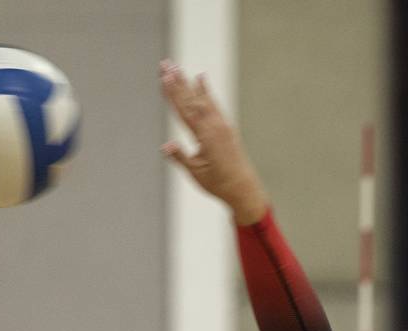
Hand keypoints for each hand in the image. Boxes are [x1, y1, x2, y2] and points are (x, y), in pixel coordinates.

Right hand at [159, 59, 268, 224]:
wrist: (243, 189)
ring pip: (202, 99)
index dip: (173, 94)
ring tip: (177, 68)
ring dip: (188, 83)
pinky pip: (214, 104)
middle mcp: (214, 126)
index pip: (185, 111)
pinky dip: (206, 91)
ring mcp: (222, 125)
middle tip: (165, 64)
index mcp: (205, 137)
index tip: (163, 77)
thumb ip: (180, 158)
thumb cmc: (218, 184)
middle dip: (177, 82)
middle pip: (192, 100)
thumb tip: (165, 146)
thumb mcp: (196, 173)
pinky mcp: (226, 127)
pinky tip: (201, 79)